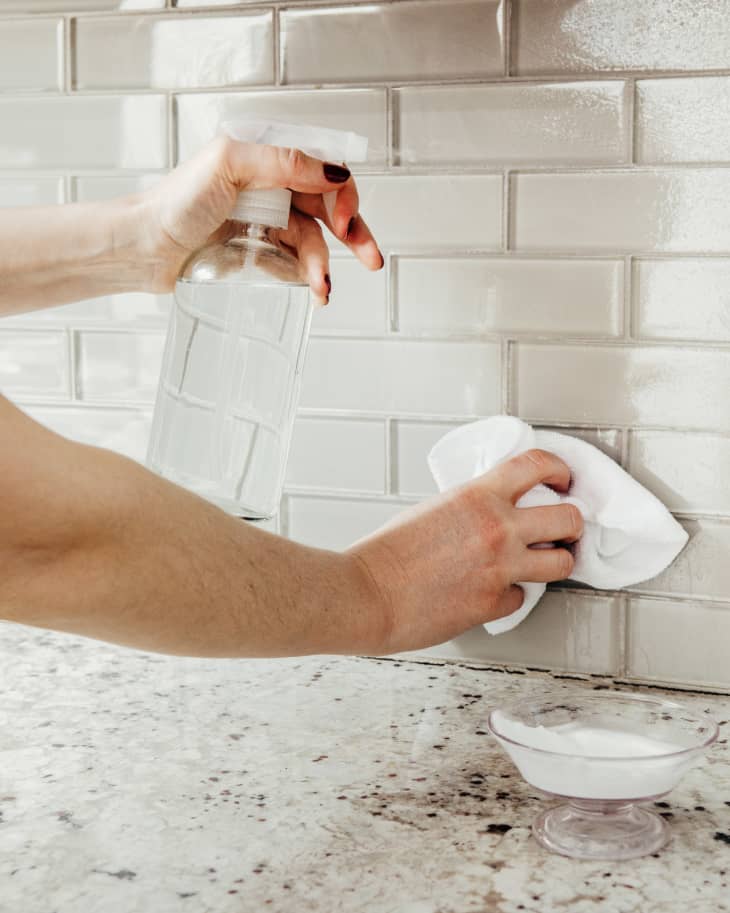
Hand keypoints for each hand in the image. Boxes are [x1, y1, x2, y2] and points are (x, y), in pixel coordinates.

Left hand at [138, 136, 382, 299]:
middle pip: (328, 209)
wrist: (143, 247)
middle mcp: (271, 189)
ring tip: (322, 291)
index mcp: (267, 160)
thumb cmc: (175, 201)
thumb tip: (334, 170)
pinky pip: (293, 265)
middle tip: (373, 260)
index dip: (342, 194)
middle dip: (354, 234)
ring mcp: (266, 223)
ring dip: (323, 267)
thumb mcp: (228, 165)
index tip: (342, 221)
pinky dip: (307, 279)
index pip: (323, 171)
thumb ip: (282, 162)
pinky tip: (313, 293)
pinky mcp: (258, 255)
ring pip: (312, 243)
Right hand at [349, 449, 582, 654]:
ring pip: (561, 563)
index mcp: (478, 496)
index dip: (560, 470)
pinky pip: (521, 598)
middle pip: (568, 518)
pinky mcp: (492, 604)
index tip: (563, 479)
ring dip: (555, 561)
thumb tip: (490, 513)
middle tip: (564, 528)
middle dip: (571, 524)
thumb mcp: (432, 509)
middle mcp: (497, 529)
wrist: (366, 594)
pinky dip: (510, 595)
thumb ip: (470, 508)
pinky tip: (493, 591)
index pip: (538, 465)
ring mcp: (499, 568)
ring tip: (543, 562)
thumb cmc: (386, 554)